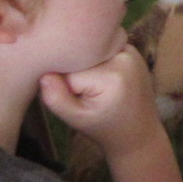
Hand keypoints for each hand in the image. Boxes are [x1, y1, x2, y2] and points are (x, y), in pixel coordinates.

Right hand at [41, 46, 161, 157]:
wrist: (139, 131)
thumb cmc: (105, 127)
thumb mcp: (76, 119)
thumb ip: (56, 98)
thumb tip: (44, 74)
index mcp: (110, 75)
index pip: (68, 68)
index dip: (63, 84)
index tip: (74, 99)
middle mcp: (123, 57)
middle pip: (80, 56)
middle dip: (74, 73)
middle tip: (85, 95)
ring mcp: (130, 51)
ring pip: (90, 51)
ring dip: (86, 67)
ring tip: (97, 89)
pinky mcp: (131, 51)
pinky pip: (101, 50)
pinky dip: (97, 63)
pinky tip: (104, 80)